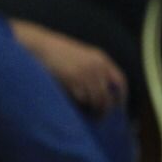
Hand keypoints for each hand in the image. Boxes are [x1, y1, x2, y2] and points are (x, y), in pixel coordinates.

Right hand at [11, 20, 126, 113]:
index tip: (118, 108)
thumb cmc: (57, 52)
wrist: (40, 45)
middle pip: (108, 95)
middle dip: (105, 109)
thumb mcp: (81, 56)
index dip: (121, 97)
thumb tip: (102, 91)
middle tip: (101, 117)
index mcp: (101, 59)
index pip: (120, 81)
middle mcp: (96, 66)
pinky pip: (81, 97)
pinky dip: (79, 104)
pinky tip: (75, 105)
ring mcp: (85, 73)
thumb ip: (93, 68)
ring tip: (89, 116)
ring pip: (96, 99)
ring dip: (93, 110)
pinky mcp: (72, 79)